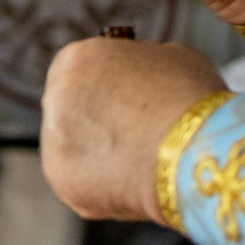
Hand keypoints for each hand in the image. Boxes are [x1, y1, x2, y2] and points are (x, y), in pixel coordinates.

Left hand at [39, 38, 226, 223]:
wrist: (190, 151)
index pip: (81, 71)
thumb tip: (140, 74)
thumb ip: (140, 63)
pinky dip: (103, 186)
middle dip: (97, 121)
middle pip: (72, 109)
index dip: (106, 87)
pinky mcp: (63, 182)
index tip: (125, 101)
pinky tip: (132, 183)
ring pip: (74, 148)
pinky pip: (82, 183)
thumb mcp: (169, 58)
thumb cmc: (187, 100)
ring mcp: (53, 143)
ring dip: (98, 155)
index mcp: (75, 60)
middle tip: (132, 134)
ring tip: (138, 162)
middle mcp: (54, 98)